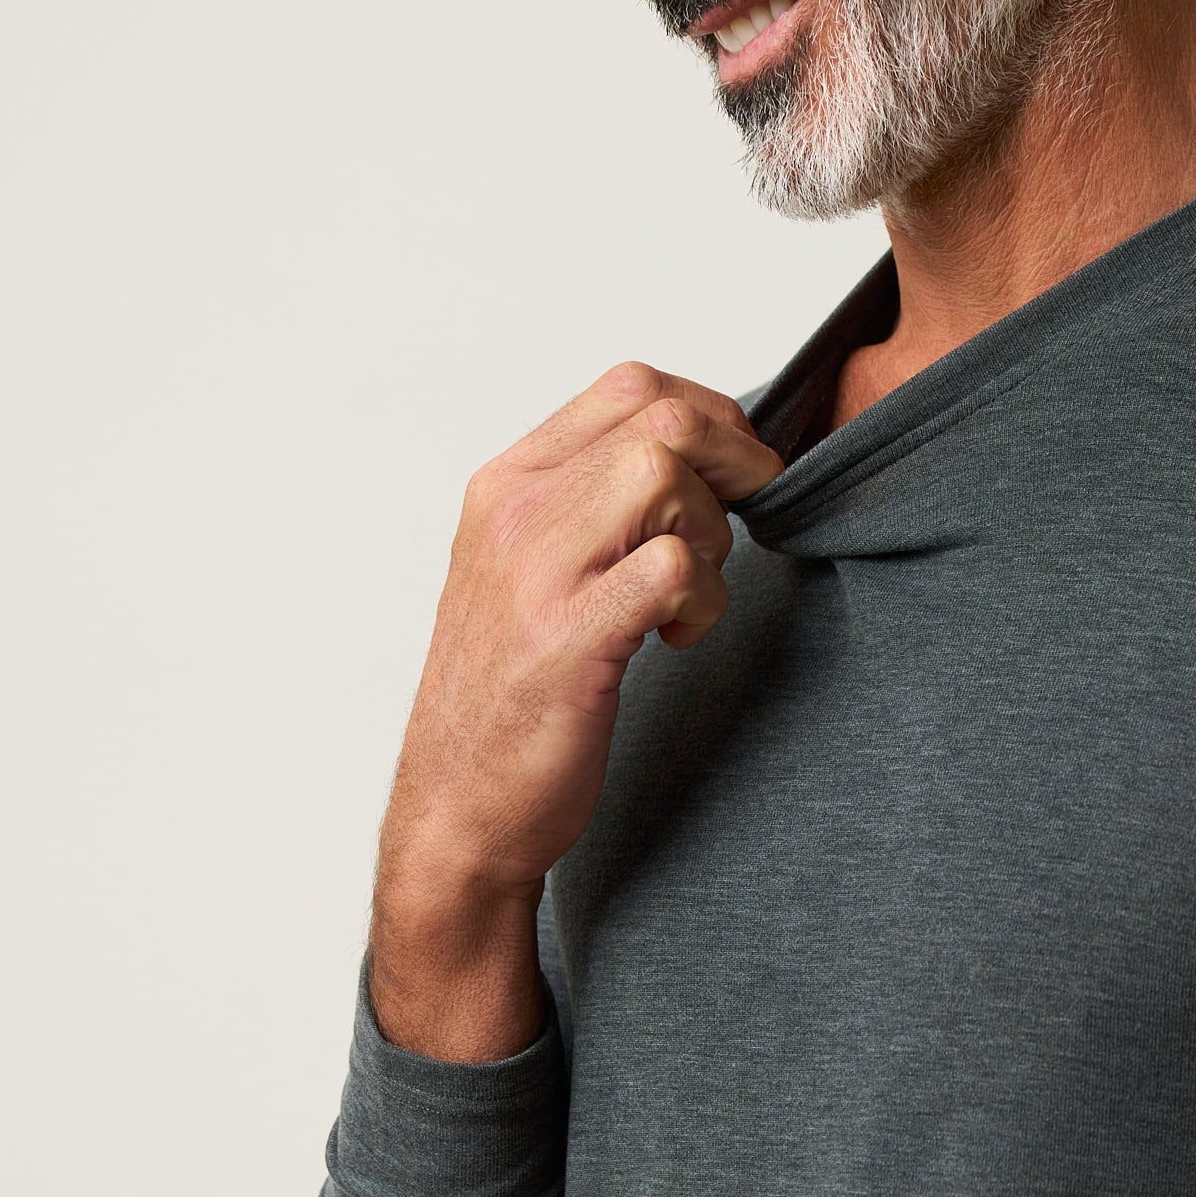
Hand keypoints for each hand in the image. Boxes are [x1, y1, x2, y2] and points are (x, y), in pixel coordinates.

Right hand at [368, 361, 782, 1057]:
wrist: (457, 808)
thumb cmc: (515, 686)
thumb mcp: (536, 563)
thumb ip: (600, 497)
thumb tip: (712, 445)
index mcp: (508, 482)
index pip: (632, 388)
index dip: (713, 417)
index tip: (738, 473)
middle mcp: (514, 510)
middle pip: (662, 419)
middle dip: (732, 466)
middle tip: (735, 530)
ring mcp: (533, 571)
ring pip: (666, 477)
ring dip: (711, 536)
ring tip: (685, 598)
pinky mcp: (565, 636)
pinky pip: (671, 567)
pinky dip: (702, 599)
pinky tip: (676, 637)